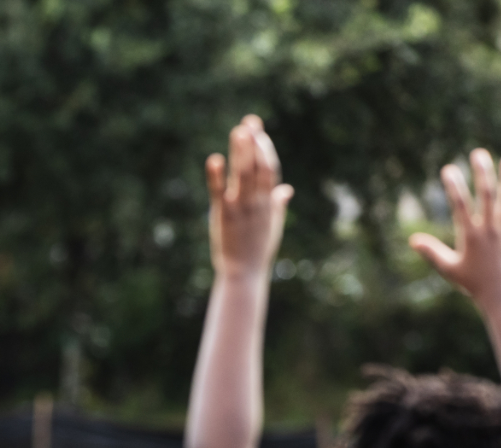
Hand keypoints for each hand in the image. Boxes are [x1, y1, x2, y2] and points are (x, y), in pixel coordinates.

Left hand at [205, 115, 294, 279]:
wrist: (244, 272)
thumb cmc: (258, 248)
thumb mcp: (272, 224)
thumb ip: (277, 204)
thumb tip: (286, 190)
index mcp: (269, 202)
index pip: (270, 168)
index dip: (265, 147)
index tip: (257, 128)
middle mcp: (257, 201)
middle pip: (258, 166)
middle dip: (254, 143)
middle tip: (248, 121)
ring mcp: (240, 207)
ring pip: (243, 175)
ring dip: (241, 152)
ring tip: (238, 131)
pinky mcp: (223, 215)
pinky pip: (220, 192)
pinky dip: (216, 176)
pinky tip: (214, 159)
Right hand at [409, 150, 500, 312]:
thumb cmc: (472, 284)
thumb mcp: (448, 269)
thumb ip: (431, 252)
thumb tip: (412, 240)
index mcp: (471, 235)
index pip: (460, 205)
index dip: (453, 186)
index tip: (448, 169)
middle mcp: (491, 230)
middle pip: (487, 195)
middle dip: (482, 173)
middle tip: (478, 154)